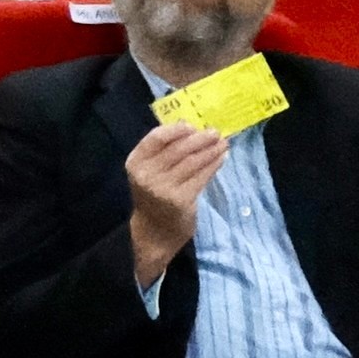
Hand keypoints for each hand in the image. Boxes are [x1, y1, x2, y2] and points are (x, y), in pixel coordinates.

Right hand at [125, 117, 231, 278]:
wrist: (154, 232)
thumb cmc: (154, 196)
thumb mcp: (149, 172)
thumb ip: (163, 151)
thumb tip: (189, 126)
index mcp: (136, 163)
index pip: (155, 138)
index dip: (175, 130)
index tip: (192, 125)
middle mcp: (147, 175)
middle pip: (178, 149)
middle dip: (200, 138)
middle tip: (215, 132)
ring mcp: (164, 188)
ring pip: (193, 162)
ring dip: (211, 150)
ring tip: (222, 143)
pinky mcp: (181, 200)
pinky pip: (202, 176)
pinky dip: (214, 165)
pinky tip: (221, 158)